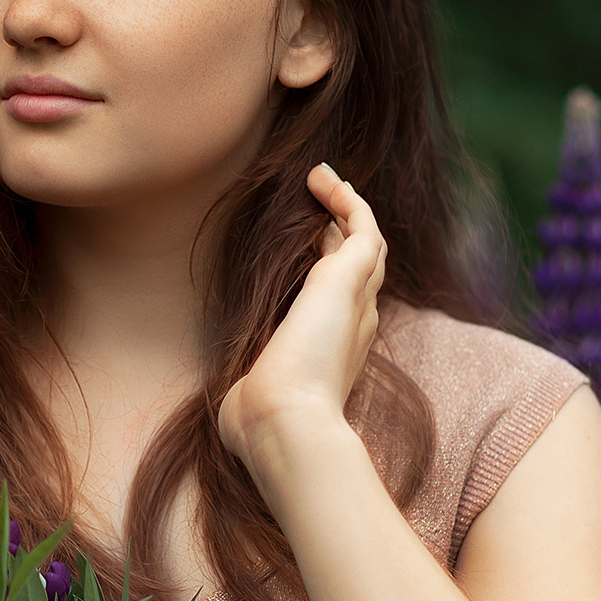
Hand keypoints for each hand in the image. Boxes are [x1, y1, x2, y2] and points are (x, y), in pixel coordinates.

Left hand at [218, 164, 385, 476]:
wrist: (284, 421)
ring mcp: (357, 300)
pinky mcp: (350, 278)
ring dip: (348, 208)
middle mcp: (354, 324)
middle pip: (361, 269)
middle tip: (329, 205)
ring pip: (367, 243)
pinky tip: (322, 179)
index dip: (330, 273)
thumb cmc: (261, 421)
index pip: (341, 304)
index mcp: (335, 353)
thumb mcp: (253, 397)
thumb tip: (233, 399)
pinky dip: (347, 199)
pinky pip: (361, 225)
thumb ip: (249, 390)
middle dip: (346, 235)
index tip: (314, 249)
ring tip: (325, 181)